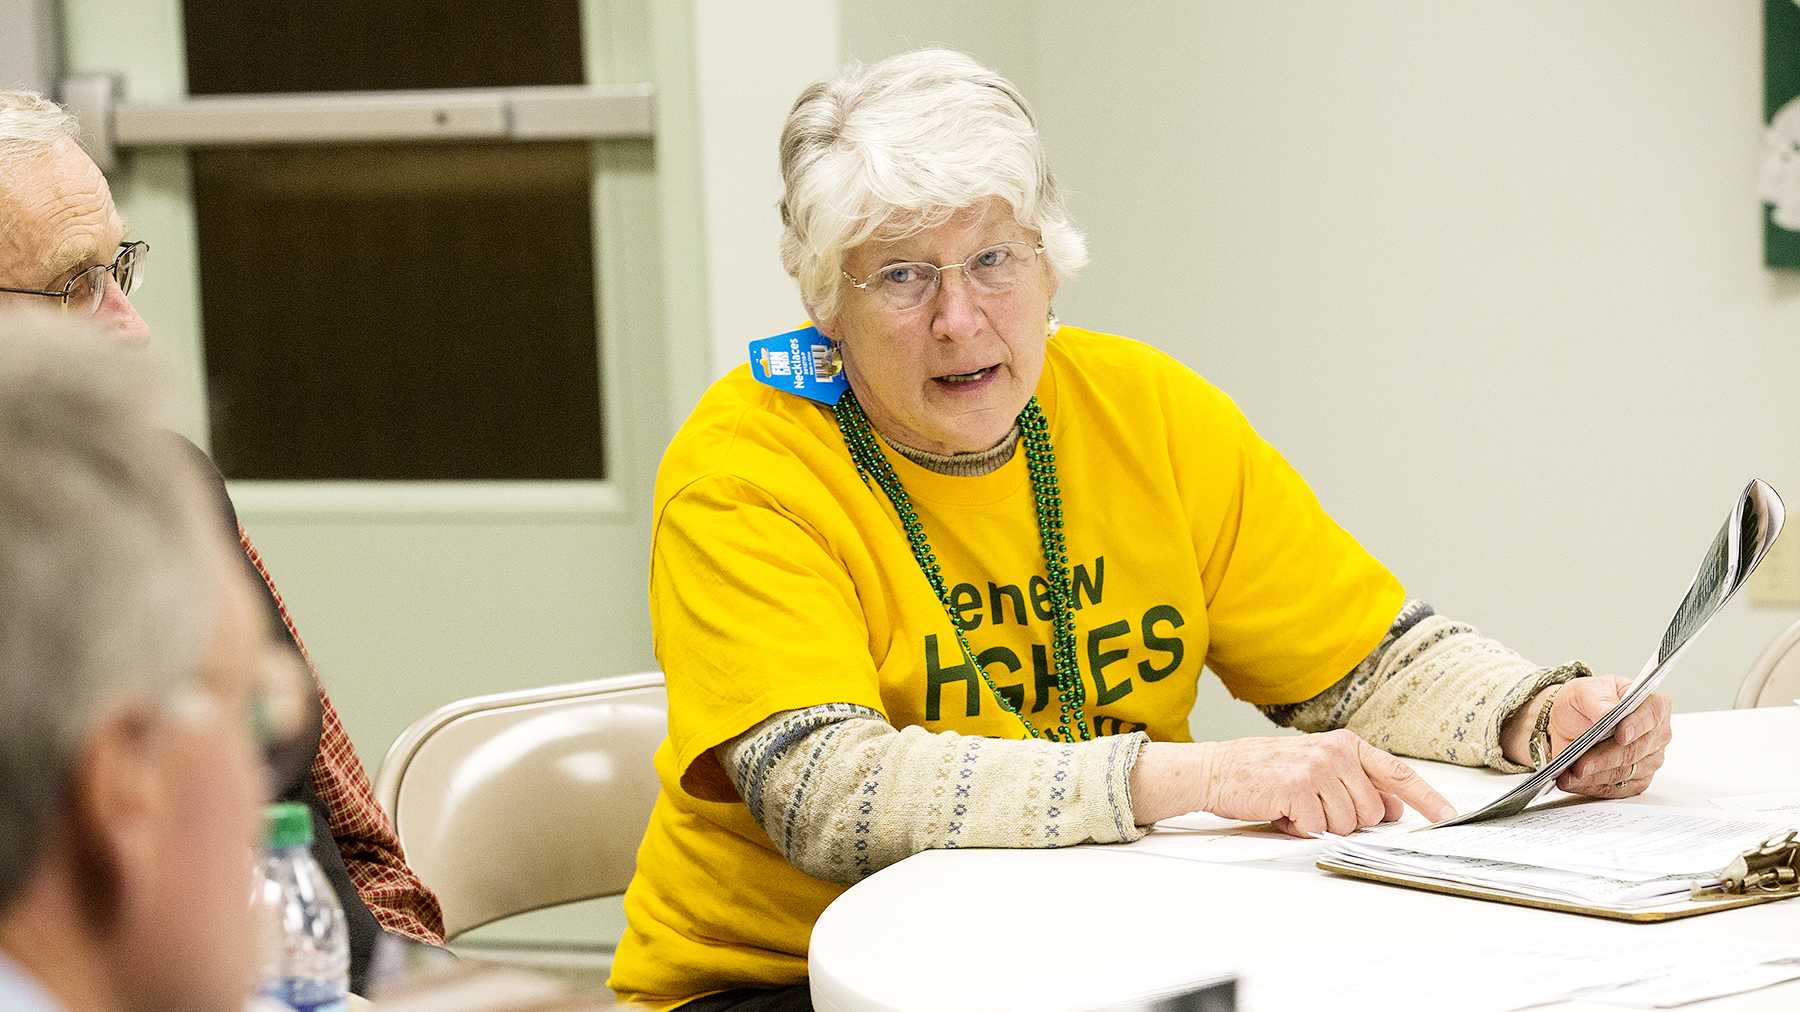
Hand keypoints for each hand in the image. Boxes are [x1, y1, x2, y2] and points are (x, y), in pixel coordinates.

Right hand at [1191, 729, 1455, 837]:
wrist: (1215, 770)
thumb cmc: (1263, 772)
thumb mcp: (1316, 769)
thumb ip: (1356, 784)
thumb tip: (1392, 809)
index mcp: (1345, 744)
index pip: (1397, 773)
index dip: (1427, 799)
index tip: (1448, 817)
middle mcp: (1336, 752)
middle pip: (1371, 811)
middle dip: (1344, 820)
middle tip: (1312, 807)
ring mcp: (1317, 768)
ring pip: (1346, 823)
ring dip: (1319, 824)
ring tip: (1294, 806)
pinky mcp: (1297, 787)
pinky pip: (1316, 827)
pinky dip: (1298, 827)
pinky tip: (1281, 810)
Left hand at [1549, 676, 1672, 797]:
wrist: (1571, 721)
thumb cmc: (1586, 701)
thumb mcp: (1585, 690)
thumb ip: (1597, 698)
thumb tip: (1607, 712)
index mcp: (1653, 705)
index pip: (1651, 715)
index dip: (1637, 725)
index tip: (1620, 734)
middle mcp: (1657, 735)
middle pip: (1635, 750)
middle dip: (1605, 758)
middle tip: (1580, 764)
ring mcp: (1649, 760)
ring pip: (1624, 773)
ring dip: (1595, 776)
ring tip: (1570, 774)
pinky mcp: (1635, 781)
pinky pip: (1616, 789)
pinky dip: (1590, 786)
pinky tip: (1571, 782)